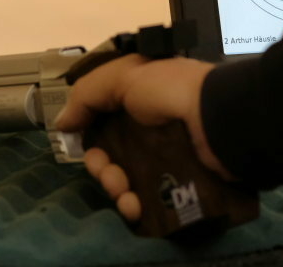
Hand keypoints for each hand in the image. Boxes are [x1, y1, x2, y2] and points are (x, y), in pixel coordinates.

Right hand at [54, 54, 231, 222]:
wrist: (219, 120)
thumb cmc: (172, 90)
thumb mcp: (123, 76)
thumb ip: (86, 95)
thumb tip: (63, 123)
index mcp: (138, 96)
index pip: (102, 118)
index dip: (87, 131)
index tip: (78, 140)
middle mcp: (148, 124)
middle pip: (109, 152)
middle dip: (99, 165)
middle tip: (105, 170)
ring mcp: (162, 154)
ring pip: (123, 177)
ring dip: (114, 187)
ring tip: (122, 191)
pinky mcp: (175, 180)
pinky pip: (145, 197)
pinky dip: (132, 204)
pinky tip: (133, 207)